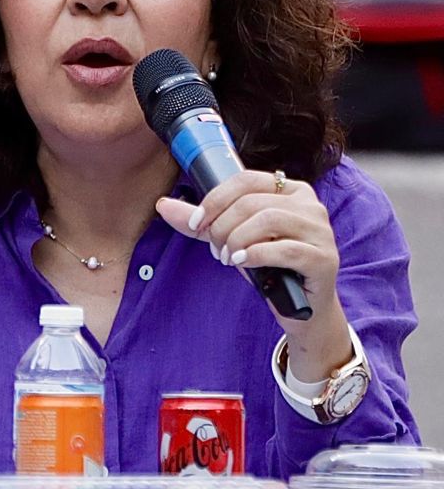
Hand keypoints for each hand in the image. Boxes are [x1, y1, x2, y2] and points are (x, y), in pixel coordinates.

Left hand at [156, 169, 352, 376]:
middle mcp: (310, 204)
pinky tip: (241, 263)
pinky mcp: (325, 257)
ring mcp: (321, 230)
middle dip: (223, 227)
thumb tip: (162, 205)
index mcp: (289, 190)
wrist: (301, 308)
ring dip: (237, 240)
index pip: (245, 180)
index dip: (214, 200)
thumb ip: (200, 222)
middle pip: (252, 202)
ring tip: (228, 258)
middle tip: (215, 249)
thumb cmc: (268, 265)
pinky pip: (286, 248)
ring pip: (268, 220)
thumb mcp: (231, 238)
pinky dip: (256, 254)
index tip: (196, 224)